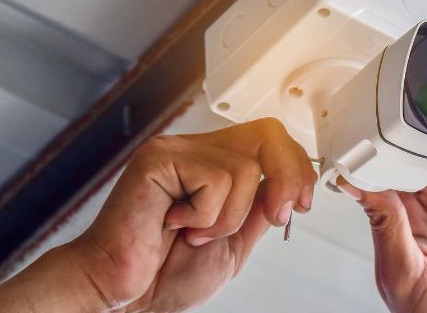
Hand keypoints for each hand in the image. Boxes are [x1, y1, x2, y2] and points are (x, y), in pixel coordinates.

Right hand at [0, 118, 315, 311]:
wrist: (125, 292)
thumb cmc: (163, 272)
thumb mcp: (234, 242)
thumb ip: (258, 210)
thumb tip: (289, 187)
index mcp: (212, 165)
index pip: (269, 140)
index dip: (297, 167)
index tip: (301, 203)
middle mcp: (194, 151)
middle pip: (267, 133)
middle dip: (287, 178)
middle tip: (275, 215)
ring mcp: (175, 151)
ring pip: (244, 168)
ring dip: (228, 218)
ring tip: (195, 232)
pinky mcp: (158, 159)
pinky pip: (215, 179)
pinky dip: (205, 216)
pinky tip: (176, 224)